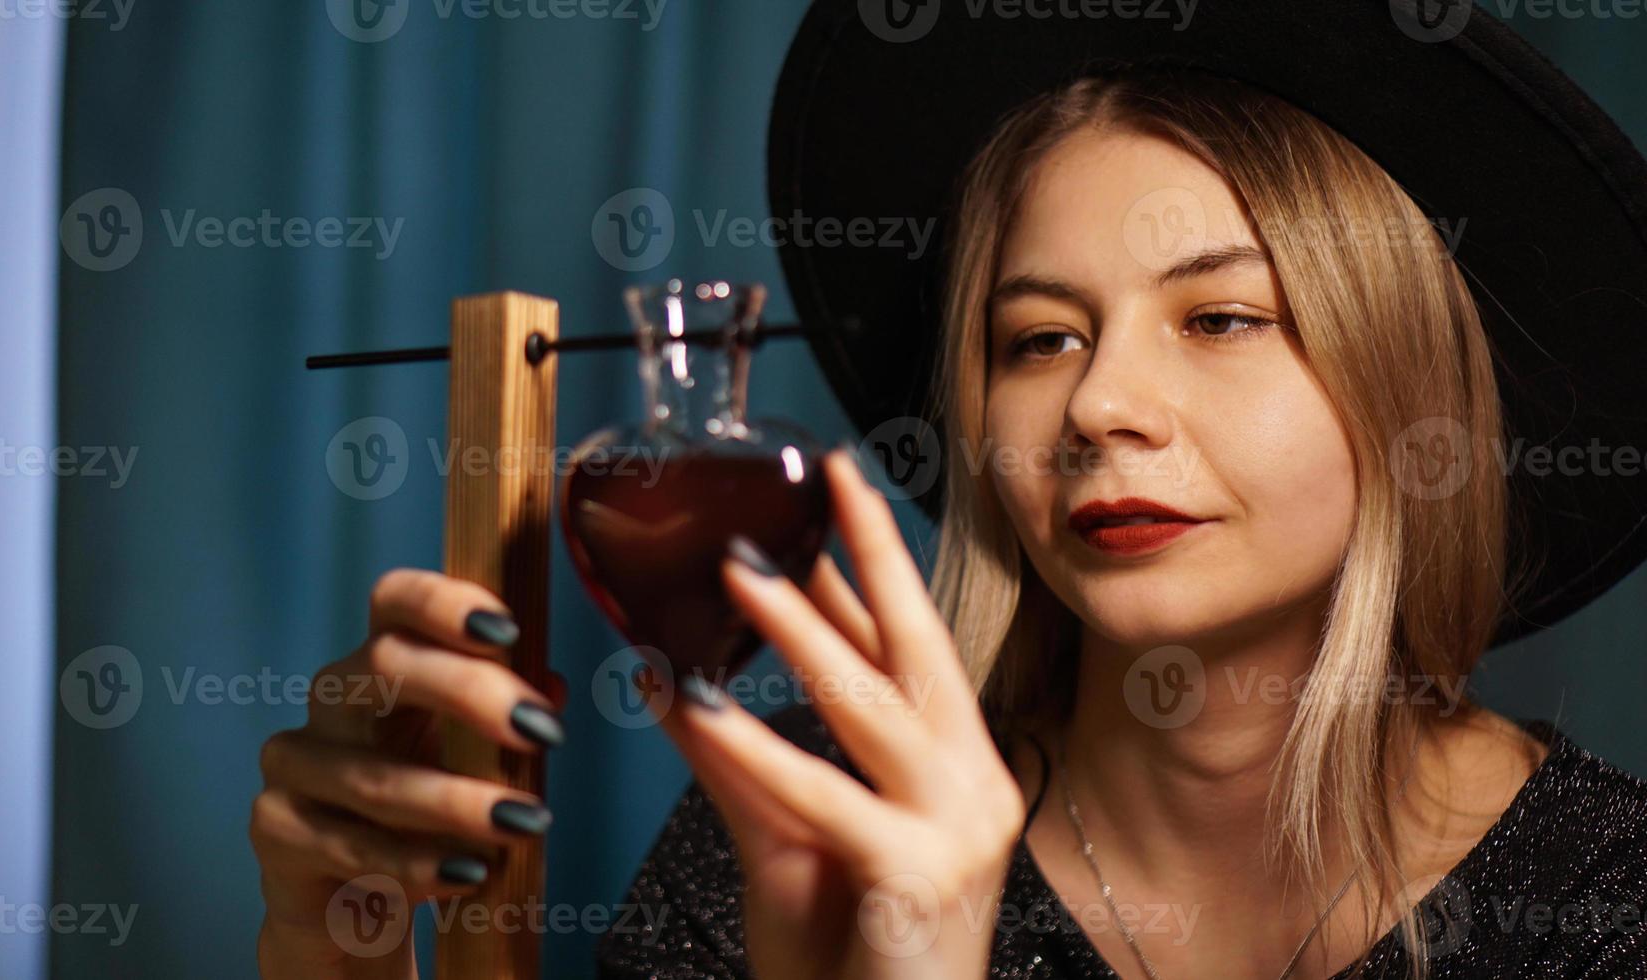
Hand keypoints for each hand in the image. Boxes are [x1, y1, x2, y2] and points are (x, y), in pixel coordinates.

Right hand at [250, 570, 566, 978]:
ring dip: (458, 801)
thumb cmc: (425, 816)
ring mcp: (295, 763)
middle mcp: (332, 700)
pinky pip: (351, 845)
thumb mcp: (478, 761)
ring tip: (525, 821)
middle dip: (470, 692)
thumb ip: (510, 721)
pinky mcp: (275, 831)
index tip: (509, 630)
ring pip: (375, 774)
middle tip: (542, 729)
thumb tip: (554, 687)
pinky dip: (418, 863)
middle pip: (385, 665)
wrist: (351, 907)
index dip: (445, 603)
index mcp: (383, 663)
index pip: (396, 601)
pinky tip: (470, 873)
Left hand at [647, 447, 1026, 979]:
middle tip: (828, 472)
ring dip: (802, 628)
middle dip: (873, 550)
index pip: (902, 650)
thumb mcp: (785, 842)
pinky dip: (759, 748)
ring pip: (873, 703)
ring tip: (737, 568)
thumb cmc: (848, 961)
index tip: (828, 494)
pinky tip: (701, 705)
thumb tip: (671, 678)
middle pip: (917, 644)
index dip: (863, 568)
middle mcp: (975, 782)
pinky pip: (828, 795)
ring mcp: (962, 826)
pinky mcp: (926, 873)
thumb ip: (737, 763)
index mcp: (952, 768)